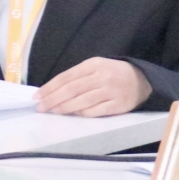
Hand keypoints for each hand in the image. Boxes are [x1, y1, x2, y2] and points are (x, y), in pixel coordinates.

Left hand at [36, 56, 150, 116]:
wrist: (141, 79)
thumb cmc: (112, 73)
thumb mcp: (95, 67)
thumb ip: (77, 76)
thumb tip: (53, 91)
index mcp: (93, 64)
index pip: (66, 77)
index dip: (50, 87)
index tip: (37, 96)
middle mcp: (102, 76)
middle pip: (72, 89)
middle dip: (52, 99)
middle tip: (40, 107)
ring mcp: (110, 91)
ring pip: (82, 101)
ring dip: (64, 108)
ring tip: (52, 112)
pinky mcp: (118, 105)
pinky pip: (95, 111)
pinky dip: (81, 114)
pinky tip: (72, 114)